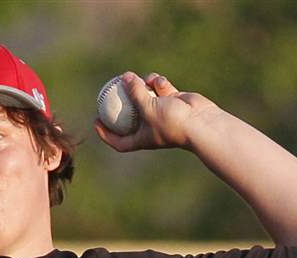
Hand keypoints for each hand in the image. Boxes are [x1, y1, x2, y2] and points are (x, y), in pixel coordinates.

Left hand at [94, 71, 219, 152]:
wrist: (200, 122)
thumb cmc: (172, 122)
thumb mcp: (148, 108)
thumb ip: (134, 93)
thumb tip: (124, 77)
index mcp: (142, 138)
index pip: (119, 141)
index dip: (106, 134)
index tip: (96, 121)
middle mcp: (150, 127)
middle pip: (130, 117)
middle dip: (121, 104)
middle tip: (109, 90)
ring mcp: (162, 113)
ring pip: (145, 96)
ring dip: (142, 85)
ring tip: (141, 79)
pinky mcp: (173, 100)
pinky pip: (160, 88)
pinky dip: (159, 83)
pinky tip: (159, 81)